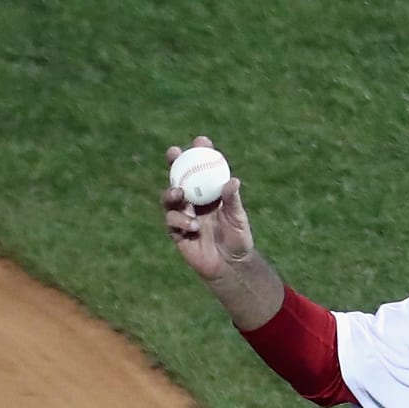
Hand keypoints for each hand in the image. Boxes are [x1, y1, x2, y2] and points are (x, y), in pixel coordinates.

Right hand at [161, 136, 253, 281]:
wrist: (230, 265)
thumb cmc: (238, 239)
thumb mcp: (238, 219)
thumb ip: (232, 201)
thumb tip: (232, 181)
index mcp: (210, 194)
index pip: (203, 169)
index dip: (200, 153)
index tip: (201, 141)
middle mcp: (194, 201)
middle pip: (180, 177)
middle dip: (175, 163)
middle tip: (174, 153)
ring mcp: (183, 215)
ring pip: (169, 198)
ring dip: (172, 193)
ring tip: (179, 194)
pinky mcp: (176, 232)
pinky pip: (172, 221)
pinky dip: (181, 221)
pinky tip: (194, 227)